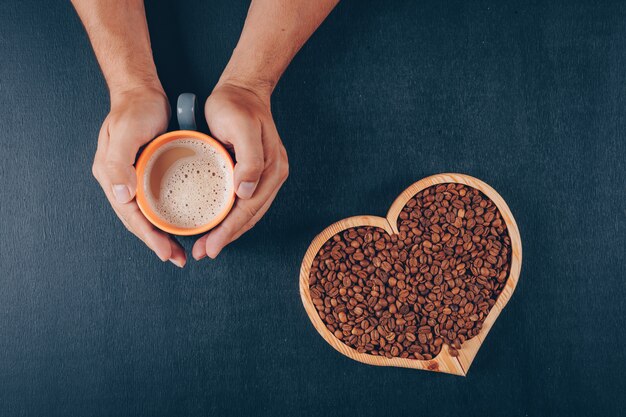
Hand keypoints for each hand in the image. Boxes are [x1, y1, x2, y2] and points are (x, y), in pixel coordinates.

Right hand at [92, 86, 186, 266]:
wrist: (140, 90)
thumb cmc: (135, 108)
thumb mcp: (126, 132)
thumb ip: (119, 163)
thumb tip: (122, 196)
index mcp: (111, 176)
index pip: (130, 216)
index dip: (149, 237)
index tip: (167, 253)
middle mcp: (120, 181)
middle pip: (138, 220)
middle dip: (157, 242)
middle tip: (179, 259)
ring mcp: (132, 177)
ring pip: (146, 214)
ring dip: (161, 233)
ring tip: (178, 250)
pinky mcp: (145, 171)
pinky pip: (155, 200)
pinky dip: (166, 215)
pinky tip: (179, 222)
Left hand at [192, 82, 288, 258]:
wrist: (242, 89)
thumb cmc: (236, 106)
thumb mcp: (241, 127)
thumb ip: (249, 160)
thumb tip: (247, 192)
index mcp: (272, 169)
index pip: (248, 208)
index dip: (229, 230)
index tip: (210, 245)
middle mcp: (273, 176)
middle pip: (250, 216)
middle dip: (227, 237)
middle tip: (204, 252)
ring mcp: (267, 176)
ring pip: (249, 213)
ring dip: (229, 231)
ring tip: (208, 245)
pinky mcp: (256, 174)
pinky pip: (246, 203)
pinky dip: (232, 217)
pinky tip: (218, 224)